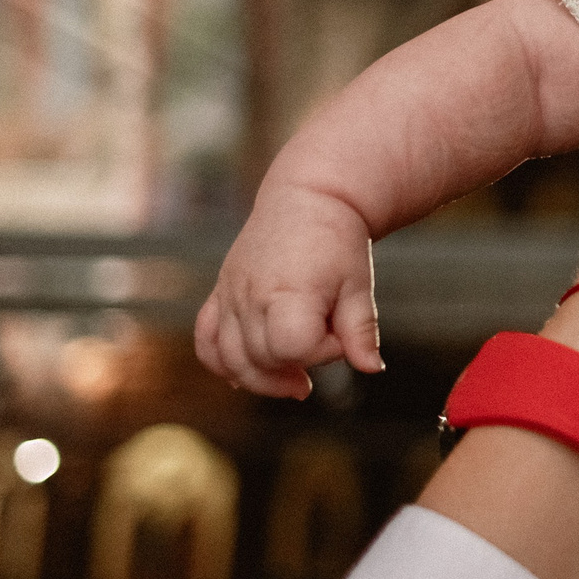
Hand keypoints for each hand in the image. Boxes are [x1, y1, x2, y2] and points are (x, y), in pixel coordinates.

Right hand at [195, 183, 378, 399]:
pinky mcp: (220, 294)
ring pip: (229, 359)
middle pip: (261, 360)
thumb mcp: (358, 284)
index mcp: (287, 292)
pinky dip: (221, 363)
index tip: (340, 333)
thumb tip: (372, 368)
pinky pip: (206, 342)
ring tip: (294, 378)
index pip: (293, 348)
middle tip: (326, 344)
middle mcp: (250, 296)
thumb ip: (361, 330)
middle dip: (297, 364)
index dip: (321, 352)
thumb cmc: (338, 241)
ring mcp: (230, 296)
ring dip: (261, 378)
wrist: (309, 199)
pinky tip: (247, 374)